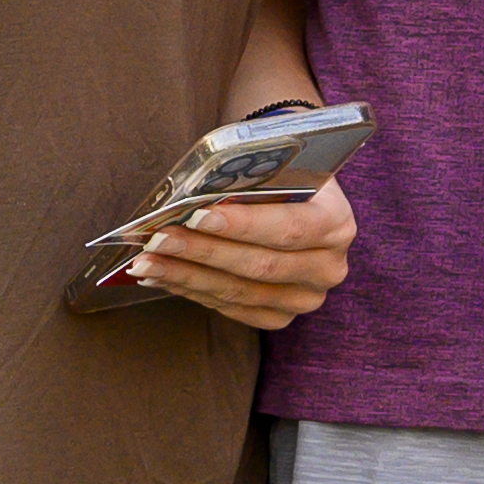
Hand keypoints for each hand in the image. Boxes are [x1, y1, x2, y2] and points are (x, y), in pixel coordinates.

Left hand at [133, 174, 356, 331]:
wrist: (300, 193)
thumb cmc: (280, 173)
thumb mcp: (276, 167)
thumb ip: (247, 184)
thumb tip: (192, 200)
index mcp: (337, 222)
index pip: (288, 228)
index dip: (242, 224)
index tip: (196, 215)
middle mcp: (329, 267)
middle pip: (259, 266)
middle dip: (202, 252)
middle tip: (157, 240)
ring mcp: (307, 298)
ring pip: (240, 292)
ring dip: (187, 276)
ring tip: (146, 262)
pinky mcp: (281, 316)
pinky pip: (232, 309)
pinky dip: (193, 291)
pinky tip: (163, 277)